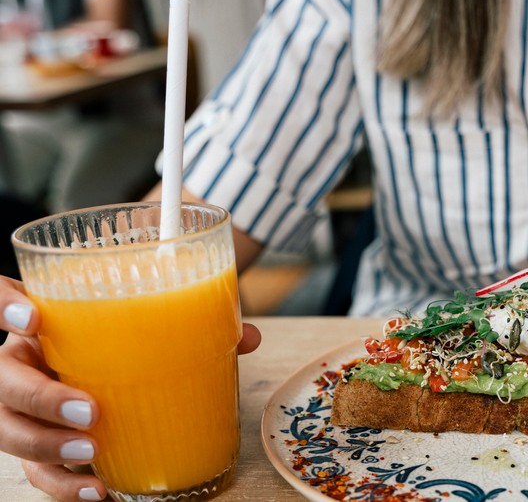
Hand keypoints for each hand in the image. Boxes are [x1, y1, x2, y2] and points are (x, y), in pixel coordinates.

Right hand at [0, 276, 260, 500]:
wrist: (106, 363)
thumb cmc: (125, 338)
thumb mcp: (150, 322)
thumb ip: (193, 322)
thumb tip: (247, 336)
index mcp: (43, 320)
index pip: (1, 300)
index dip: (5, 307)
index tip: (33, 317)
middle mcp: (22, 361)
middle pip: (2, 380)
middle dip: (39, 398)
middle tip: (89, 409)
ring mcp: (22, 405)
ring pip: (9, 430)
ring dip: (47, 446)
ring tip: (91, 453)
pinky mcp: (38, 443)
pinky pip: (35, 471)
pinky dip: (62, 486)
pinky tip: (97, 490)